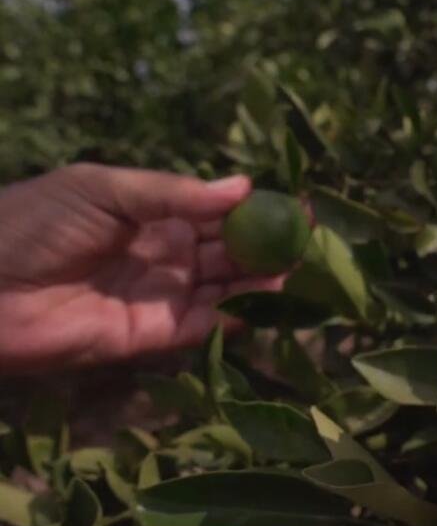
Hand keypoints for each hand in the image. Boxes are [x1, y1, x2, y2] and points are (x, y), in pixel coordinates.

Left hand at [0, 163, 278, 372]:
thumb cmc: (34, 223)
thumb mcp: (104, 190)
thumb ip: (174, 193)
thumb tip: (243, 188)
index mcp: (154, 215)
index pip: (220, 212)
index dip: (259, 209)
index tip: (299, 204)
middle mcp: (166, 256)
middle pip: (232, 252)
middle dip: (272, 246)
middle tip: (312, 240)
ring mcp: (162, 297)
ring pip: (227, 289)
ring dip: (263, 281)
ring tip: (300, 269)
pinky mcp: (153, 337)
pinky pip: (205, 327)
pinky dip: (236, 317)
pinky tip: (266, 303)